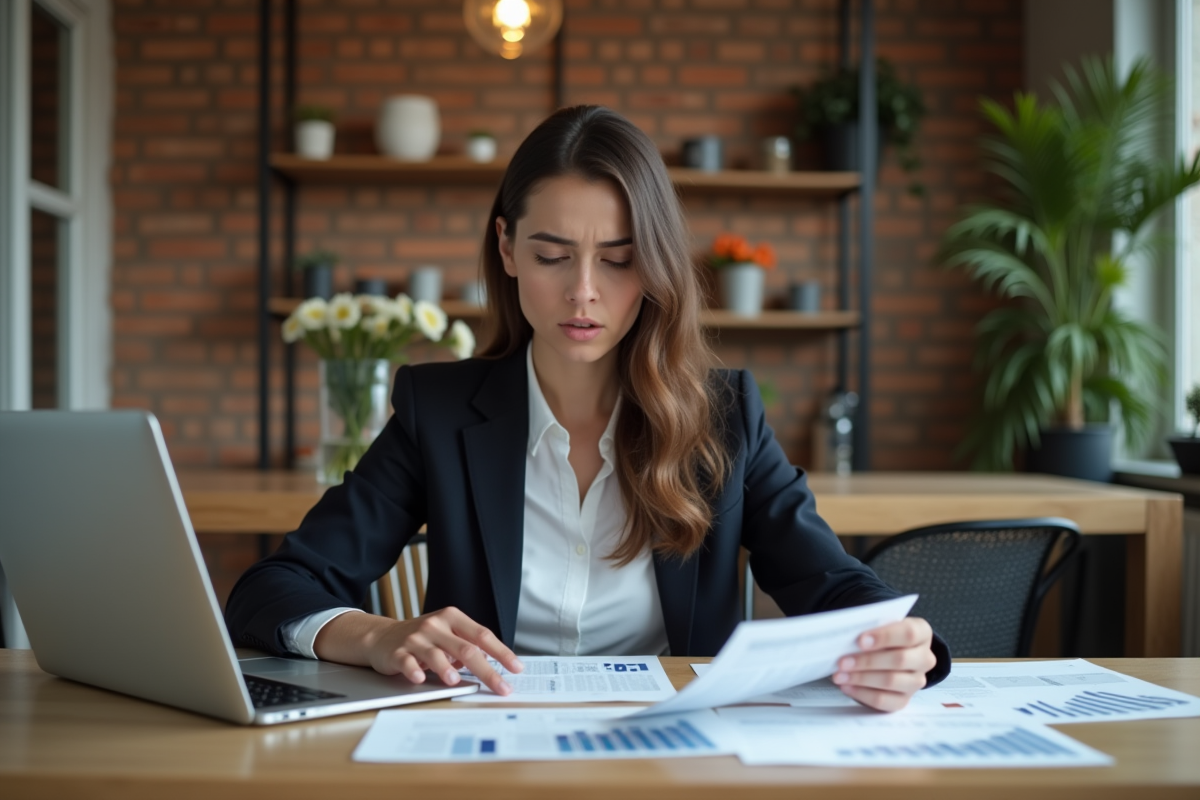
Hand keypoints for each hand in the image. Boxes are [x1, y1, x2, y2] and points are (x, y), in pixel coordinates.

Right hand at [315, 606, 523, 695]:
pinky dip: (414, 670)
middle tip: (501, 687)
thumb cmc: (424, 639)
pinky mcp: (397, 652)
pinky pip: (408, 662)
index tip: (516, 668)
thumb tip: (496, 665)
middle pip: (466, 648)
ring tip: (456, 681)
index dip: (501, 652)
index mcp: (453, 618)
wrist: (383, 637)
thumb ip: (468, 646)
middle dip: (487, 670)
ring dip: (446, 668)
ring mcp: (416, 638)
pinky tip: (420, 678)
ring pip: (436, 654)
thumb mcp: (447, 635)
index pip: (482, 635)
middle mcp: (436, 625)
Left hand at [831, 617, 935, 711]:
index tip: (861, 640)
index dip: (884, 637)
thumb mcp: (880, 626)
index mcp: (922, 633)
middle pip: (899, 660)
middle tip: (842, 661)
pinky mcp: (904, 699)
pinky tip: (847, 686)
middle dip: (867, 661)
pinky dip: (862, 694)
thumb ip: (870, 628)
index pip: (909, 634)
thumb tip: (848, 636)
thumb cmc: (882, 636)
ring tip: (840, 675)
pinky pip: (884, 700)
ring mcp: (916, 681)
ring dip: (861, 678)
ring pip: (891, 681)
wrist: (889, 652)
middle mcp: (924, 658)